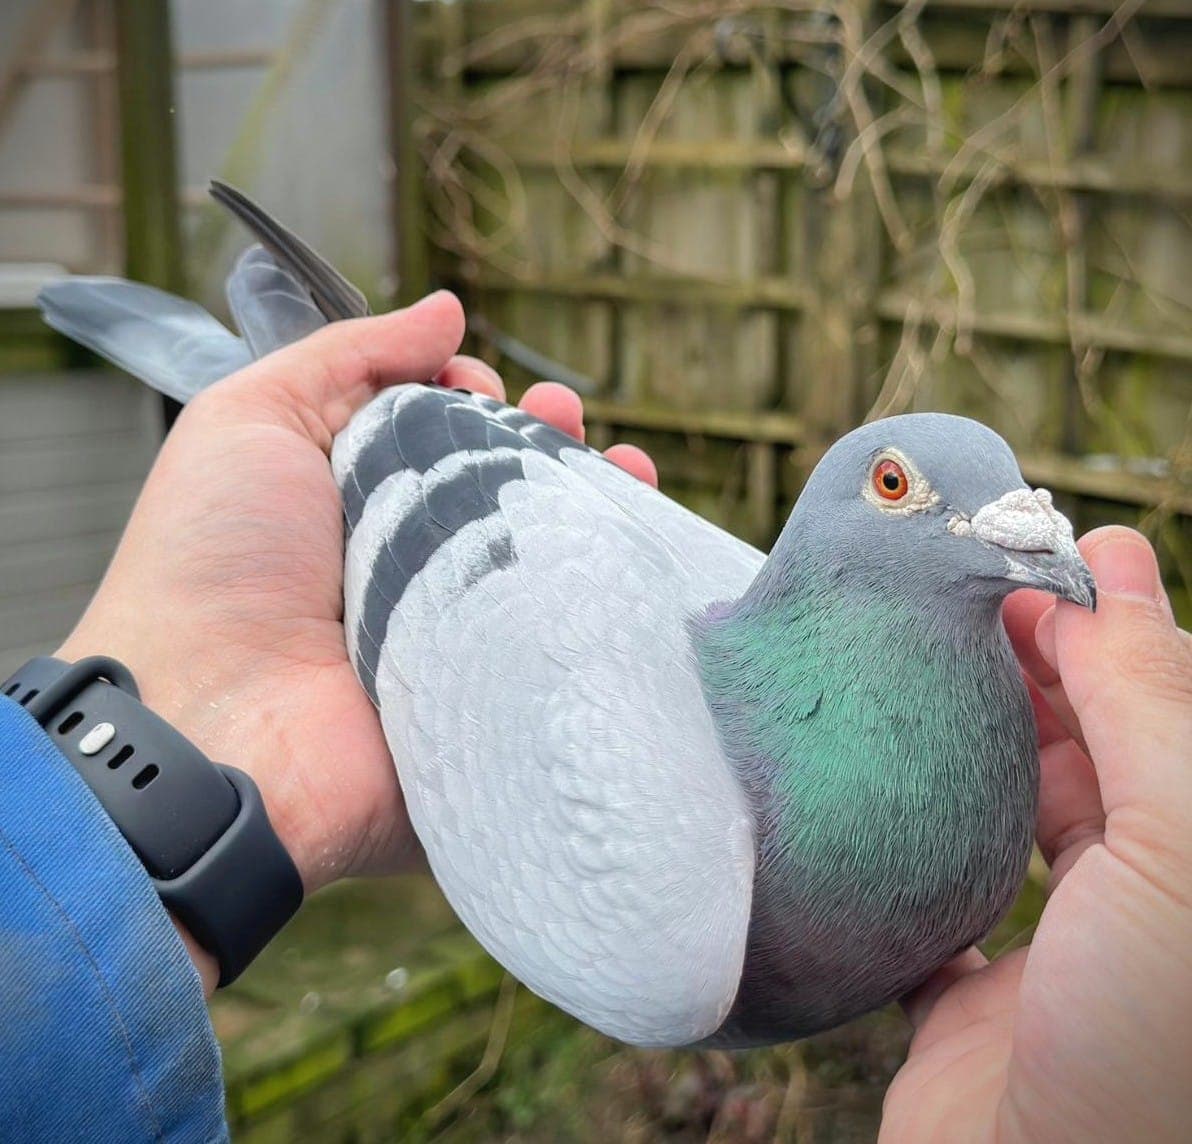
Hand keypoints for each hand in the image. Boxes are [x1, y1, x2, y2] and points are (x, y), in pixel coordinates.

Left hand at [55, 291, 657, 987]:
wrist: (214, 724)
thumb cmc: (213, 562)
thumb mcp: (252, 417)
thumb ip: (350, 354)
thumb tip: (446, 309)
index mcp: (351, 494)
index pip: (437, 430)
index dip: (470, 395)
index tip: (475, 386)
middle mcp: (408, 557)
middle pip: (499, 486)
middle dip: (543, 439)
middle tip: (563, 413)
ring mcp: (455, 625)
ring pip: (542, 553)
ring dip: (590, 503)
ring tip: (623, 466)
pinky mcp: (491, 685)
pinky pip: (561, 630)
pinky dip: (605, 587)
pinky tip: (636, 545)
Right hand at [881, 527, 1191, 1141]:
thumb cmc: (1148, 1049)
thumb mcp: (1179, 854)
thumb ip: (1149, 707)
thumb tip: (1113, 566)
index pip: (1165, 713)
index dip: (1112, 627)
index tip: (1046, 556)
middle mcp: (1145, 910)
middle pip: (1095, 755)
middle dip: (1039, 669)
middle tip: (967, 597)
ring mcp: (1057, 962)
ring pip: (1017, 817)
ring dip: (977, 742)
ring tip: (923, 664)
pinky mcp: (966, 1004)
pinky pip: (936, 899)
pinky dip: (913, 840)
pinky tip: (880, 781)